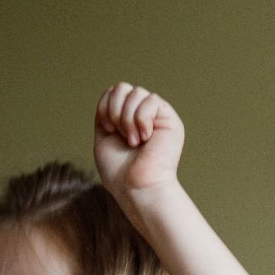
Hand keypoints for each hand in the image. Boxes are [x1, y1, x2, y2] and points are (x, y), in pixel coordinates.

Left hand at [94, 82, 184, 199]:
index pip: (113, 91)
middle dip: (115, 110)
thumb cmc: (119, 171)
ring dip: (127, 118)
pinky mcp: (170, 119)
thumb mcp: (104, 135)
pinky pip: (151, 100)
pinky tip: (145, 137)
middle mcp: (142, 115)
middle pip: (123, 87)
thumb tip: (116, 89)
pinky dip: (141, 119)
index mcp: (126, 118)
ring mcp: (157, 116)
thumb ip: (108, 110)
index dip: (105, 106)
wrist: (136, 187)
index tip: (108, 129)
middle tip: (120, 134)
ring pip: (136, 92)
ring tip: (133, 140)